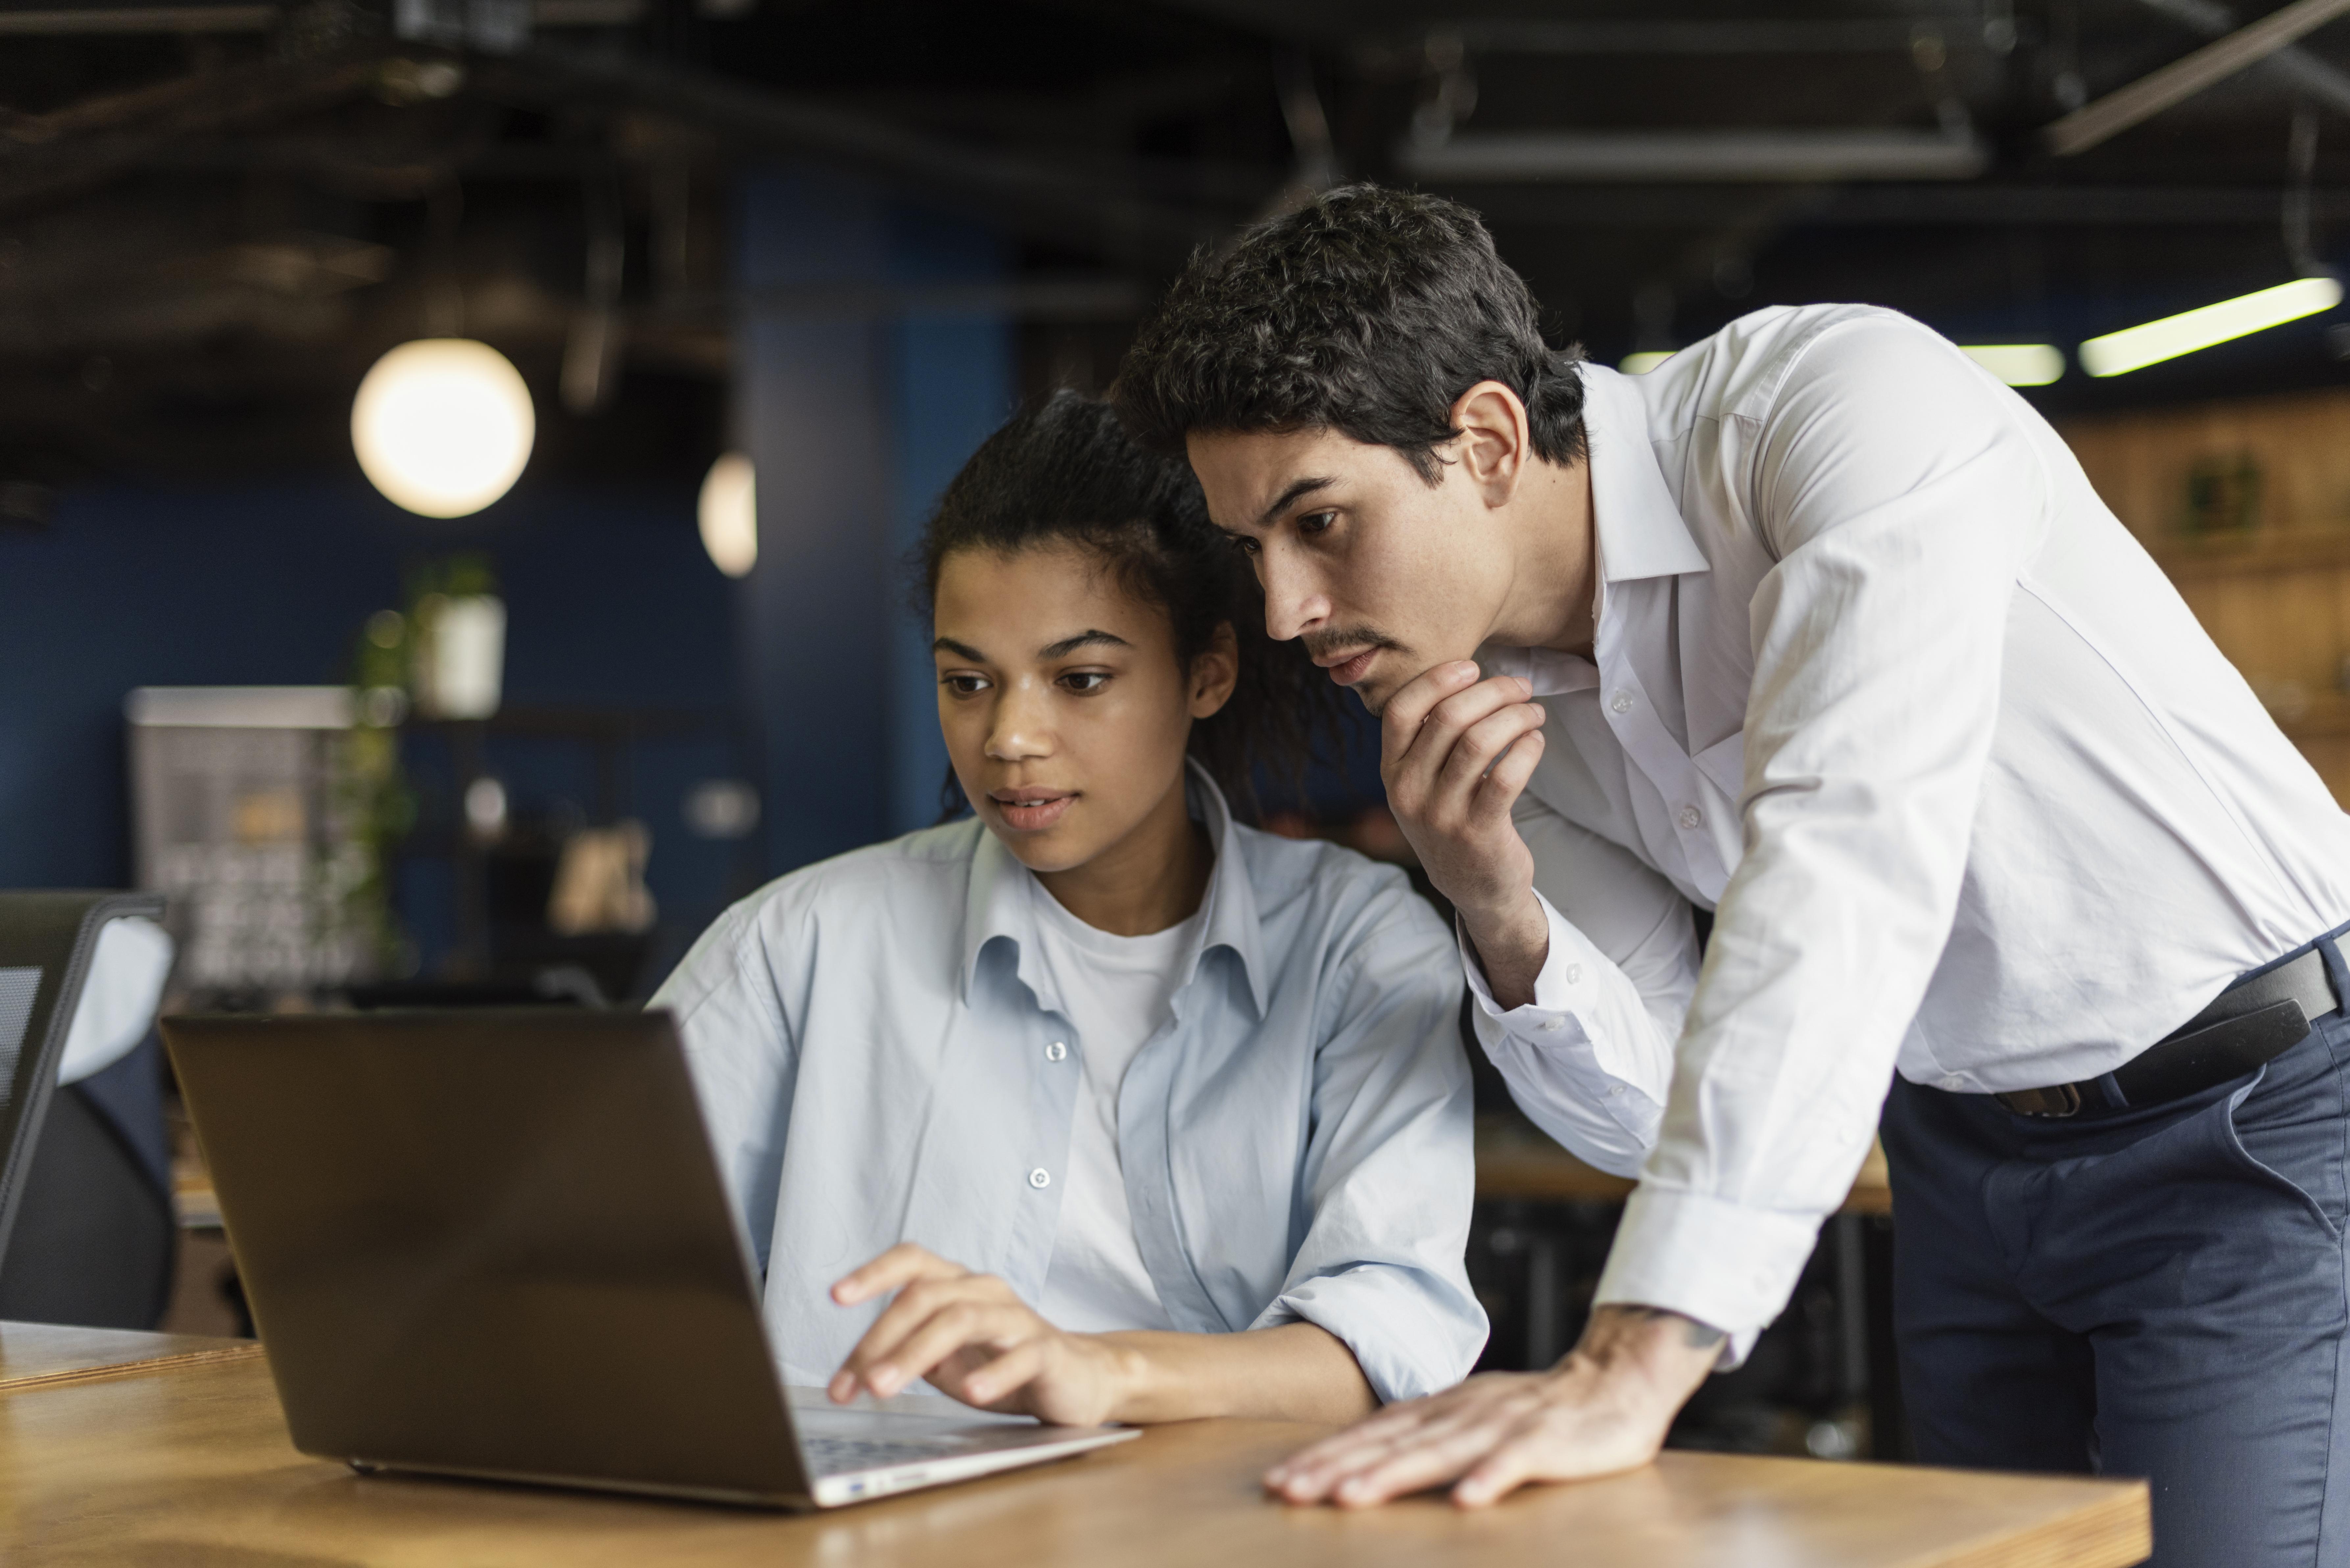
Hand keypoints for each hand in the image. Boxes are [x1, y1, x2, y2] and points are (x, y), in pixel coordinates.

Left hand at [827, 1243, 1128, 1426]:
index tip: (837, 1295)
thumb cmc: (1002, 1363)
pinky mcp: (1047, 1350)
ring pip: (962, 1318)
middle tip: (854, 1382)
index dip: (873, 1272)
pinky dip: (994, 1373)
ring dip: (916, 1352)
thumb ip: (906, 1350)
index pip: (912, 1262)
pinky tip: (973, 1393)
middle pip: (925, 1296)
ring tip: (885, 1386)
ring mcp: (1017, 1318)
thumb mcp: (944, 1358)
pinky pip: (1021, 1354)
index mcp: (957, 1286)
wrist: (1076, 1379)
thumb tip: (856, 1368)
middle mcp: (985, 1291)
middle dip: (880, 1339)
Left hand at [1261, 1305, 1722, 1508]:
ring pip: (1438, 1451)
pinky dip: (1489, 1478)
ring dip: (1393, 1475)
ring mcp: (1504, 1425)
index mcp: (1442, 1408)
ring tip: (1349, 1498)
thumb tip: (1366, 1456)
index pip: (1371, 1434)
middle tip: (1288, 1492)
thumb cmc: (1539, 1410)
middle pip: (1389, 1444)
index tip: (1279, 1481)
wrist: (1615, 1378)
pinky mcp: (1547, 1440)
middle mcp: (1463, 1412)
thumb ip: (1425, 1434)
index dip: (1324, 1457)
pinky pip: (1515, 1462)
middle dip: (1335, 1469)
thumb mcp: (1471, 1416)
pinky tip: (1465, 1501)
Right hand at [1380, 661, 1550, 1005]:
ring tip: (1534, 713)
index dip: (1437, 680)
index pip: (1401, 711)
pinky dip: (1527, 748)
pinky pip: (1507, 775)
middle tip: (1521, 688)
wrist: (1474, 888)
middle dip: (1493, 691)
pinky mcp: (1479, 832)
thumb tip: (1466, 678)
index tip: (1472, 667)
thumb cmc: (1453, 819)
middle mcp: (1410, 792)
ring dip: (1516, 716)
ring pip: (1480, 741)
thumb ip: (1429, 739)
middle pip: (1448, 718)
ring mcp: (1442, 815)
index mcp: (1392, 772)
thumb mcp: (1422, 784)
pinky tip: (1535, 742)